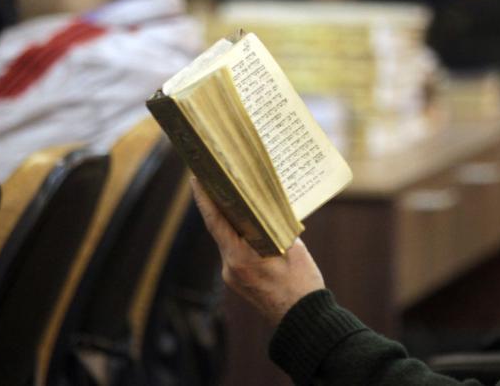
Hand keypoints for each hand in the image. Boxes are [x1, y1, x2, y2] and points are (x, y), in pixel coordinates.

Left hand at [190, 177, 325, 324]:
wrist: (302, 320)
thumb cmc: (302, 285)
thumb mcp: (293, 248)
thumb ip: (276, 227)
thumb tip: (268, 210)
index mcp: (242, 256)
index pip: (216, 221)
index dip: (205, 199)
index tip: (196, 179)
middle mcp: (231, 267)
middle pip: (220, 228)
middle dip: (219, 205)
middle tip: (217, 179)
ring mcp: (233, 276)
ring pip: (228, 240)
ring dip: (231, 222)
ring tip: (237, 200)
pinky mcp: (239, 281)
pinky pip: (235, 252)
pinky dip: (239, 237)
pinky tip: (250, 227)